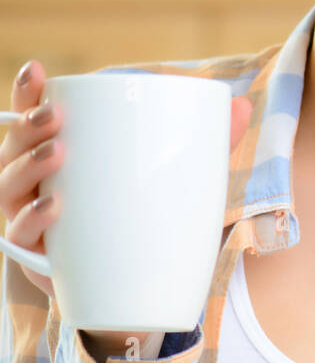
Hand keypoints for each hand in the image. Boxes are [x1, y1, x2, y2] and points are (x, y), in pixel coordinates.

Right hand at [0, 58, 252, 300]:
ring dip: (27, 167)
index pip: (32, 118)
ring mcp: (29, 222)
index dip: (26, 92)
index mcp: (60, 156)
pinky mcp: (38, 260)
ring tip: (58, 154)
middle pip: (13, 149)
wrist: (135, 293)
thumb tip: (243, 105)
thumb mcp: (176, 179)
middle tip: (55, 117)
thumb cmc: (147, 220)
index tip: (39, 69)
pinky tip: (54, 207)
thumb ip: (206, 144)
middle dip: (27, 127)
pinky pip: (20, 238)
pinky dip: (33, 219)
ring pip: (9, 188)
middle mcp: (32, 186)